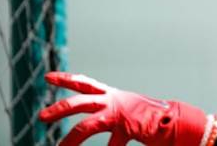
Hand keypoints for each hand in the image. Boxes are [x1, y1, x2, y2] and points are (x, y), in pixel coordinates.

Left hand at [39, 72, 208, 145]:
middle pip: (80, 101)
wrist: (174, 119)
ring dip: (71, 139)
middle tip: (42, 117)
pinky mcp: (128, 128)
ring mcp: (120, 113)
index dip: (66, 79)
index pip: (84, 83)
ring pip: (88, 125)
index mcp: (112, 95)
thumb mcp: (125, 109)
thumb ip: (109, 111)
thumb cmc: (148, 118)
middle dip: (60, 108)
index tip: (48, 77)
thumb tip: (90, 119)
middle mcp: (113, 100)